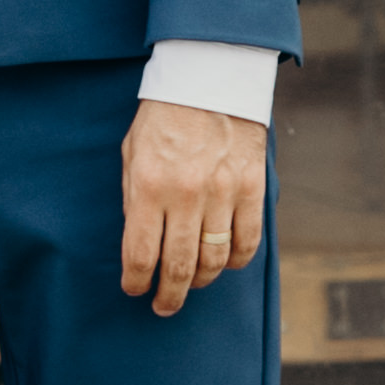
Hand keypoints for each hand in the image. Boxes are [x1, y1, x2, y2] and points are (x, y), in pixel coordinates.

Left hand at [117, 98, 265, 318]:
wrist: (210, 77)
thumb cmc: (164, 116)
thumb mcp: (132, 153)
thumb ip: (133, 198)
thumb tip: (138, 246)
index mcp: (148, 185)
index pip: (140, 254)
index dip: (135, 282)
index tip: (134, 290)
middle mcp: (185, 194)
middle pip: (178, 267)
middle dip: (168, 296)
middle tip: (163, 306)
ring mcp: (222, 192)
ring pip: (214, 261)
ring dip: (200, 281)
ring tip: (190, 283)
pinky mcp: (251, 188)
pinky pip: (247, 243)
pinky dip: (235, 261)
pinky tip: (223, 262)